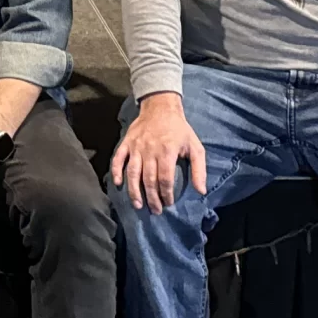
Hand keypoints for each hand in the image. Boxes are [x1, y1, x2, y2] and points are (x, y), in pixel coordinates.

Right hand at [110, 93, 205, 211]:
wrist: (160, 107)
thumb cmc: (179, 129)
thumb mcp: (195, 147)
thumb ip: (199, 169)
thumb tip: (201, 191)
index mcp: (167, 151)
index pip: (165, 179)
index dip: (166, 194)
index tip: (169, 203)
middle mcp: (150, 150)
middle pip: (149, 180)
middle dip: (152, 198)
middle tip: (155, 210)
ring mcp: (136, 147)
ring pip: (133, 173)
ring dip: (134, 191)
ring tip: (138, 205)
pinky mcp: (126, 143)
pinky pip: (118, 159)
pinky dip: (116, 172)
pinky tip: (118, 184)